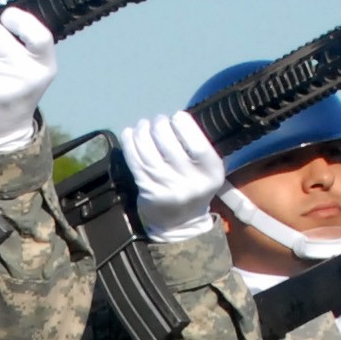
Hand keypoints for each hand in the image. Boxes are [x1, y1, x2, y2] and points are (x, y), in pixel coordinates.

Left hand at [121, 110, 226, 241]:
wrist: (180, 223)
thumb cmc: (195, 187)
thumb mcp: (207, 170)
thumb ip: (198, 147)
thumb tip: (174, 119)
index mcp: (211, 172)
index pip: (197, 144)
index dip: (183, 125)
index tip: (176, 116)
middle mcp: (190, 181)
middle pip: (169, 144)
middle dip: (159, 125)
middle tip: (158, 122)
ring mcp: (167, 187)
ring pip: (148, 151)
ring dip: (142, 131)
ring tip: (143, 125)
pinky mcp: (148, 191)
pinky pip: (135, 162)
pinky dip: (129, 143)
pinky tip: (129, 133)